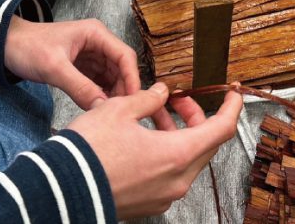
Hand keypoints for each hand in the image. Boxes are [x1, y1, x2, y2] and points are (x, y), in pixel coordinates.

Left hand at [4, 16, 140, 108]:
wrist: (4, 45)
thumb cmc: (27, 47)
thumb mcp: (54, 68)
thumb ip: (80, 87)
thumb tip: (102, 107)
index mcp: (96, 34)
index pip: (125, 56)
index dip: (133, 78)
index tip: (133, 100)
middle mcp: (98, 43)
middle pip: (122, 68)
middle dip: (124, 89)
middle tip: (121, 112)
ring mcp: (91, 56)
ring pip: (112, 78)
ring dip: (113, 94)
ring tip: (110, 113)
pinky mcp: (83, 67)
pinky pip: (99, 83)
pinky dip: (101, 95)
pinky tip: (99, 108)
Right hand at [67, 82, 242, 218]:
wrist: (61, 188)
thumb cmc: (90, 150)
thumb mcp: (120, 109)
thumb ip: (148, 98)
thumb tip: (160, 92)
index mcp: (179, 154)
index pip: (222, 129)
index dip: (231, 108)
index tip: (233, 94)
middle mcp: (178, 180)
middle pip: (203, 144)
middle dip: (194, 117)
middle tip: (176, 99)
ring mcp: (164, 195)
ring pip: (184, 159)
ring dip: (175, 133)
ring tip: (149, 114)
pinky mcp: (149, 203)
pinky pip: (168, 174)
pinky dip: (164, 152)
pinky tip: (141, 138)